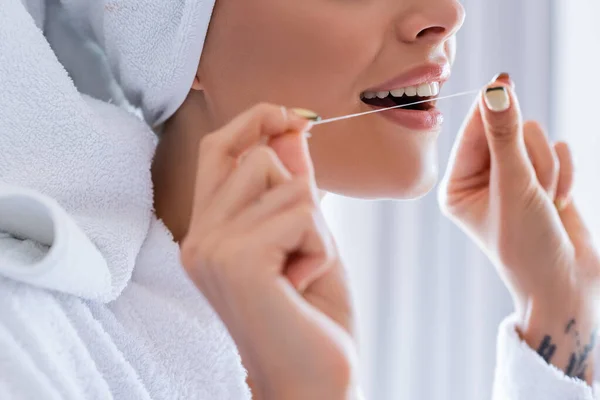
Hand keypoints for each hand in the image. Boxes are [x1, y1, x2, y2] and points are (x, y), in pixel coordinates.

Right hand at [180, 104, 355, 399]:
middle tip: (298, 252)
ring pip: (289, 183)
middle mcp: (199, 237)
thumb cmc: (311, 313)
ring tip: (300, 272)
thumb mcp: (305, 236)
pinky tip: (301, 284)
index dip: (253, 121)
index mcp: (208, 230)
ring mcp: (213, 248)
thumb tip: (291, 128)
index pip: (217, 149)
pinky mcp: (238, 261)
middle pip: (259, 157)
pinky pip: (304, 213)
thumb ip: (293, 182)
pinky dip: (320, 248)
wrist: (312, 379)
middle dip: (299, 196)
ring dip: (315, 229)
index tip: (291, 117)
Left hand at [439, 75, 599, 382]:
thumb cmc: (528, 245)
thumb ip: (505, 136)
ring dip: (547, 168)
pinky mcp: (539, 178)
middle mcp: (480, 179)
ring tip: (546, 201)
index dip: (489, 108)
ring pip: (534, 138)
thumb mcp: (514, 187)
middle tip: (534, 188)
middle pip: (506, 131)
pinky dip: (564, 172)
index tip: (504, 80)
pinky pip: (555, 149)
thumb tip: (497, 89)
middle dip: (528, 158)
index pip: (472, 133)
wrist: (567, 284)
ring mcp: (511, 178)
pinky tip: (560, 199)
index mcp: (457, 186)